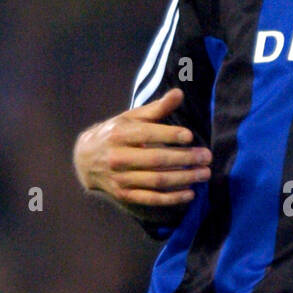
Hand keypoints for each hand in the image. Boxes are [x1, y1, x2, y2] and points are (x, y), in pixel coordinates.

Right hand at [73, 87, 211, 215]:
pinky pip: (151, 199)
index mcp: (120, 134)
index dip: (169, 135)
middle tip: (206, 157)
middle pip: (156, 160)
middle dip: (184, 159)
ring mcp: (120, 178)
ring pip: (156, 181)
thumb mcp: (132, 118)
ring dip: (183, 179)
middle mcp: (118, 157)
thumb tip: (179, 93)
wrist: (85, 160)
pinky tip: (190, 193)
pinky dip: (172, 198)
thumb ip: (157, 108)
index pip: (147, 134)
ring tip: (204, 174)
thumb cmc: (116, 133)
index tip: (190, 136)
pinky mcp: (124, 194)